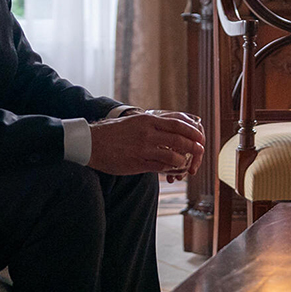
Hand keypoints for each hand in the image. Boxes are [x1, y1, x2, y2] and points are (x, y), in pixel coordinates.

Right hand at [88, 110, 205, 177]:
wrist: (90, 143)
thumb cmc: (113, 132)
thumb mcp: (135, 121)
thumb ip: (152, 125)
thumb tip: (171, 128)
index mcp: (148, 120)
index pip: (178, 124)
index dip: (193, 131)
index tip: (200, 137)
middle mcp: (147, 132)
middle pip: (179, 140)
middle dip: (194, 147)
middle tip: (200, 152)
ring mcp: (143, 148)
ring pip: (173, 156)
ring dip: (184, 161)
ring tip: (187, 164)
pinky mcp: (137, 163)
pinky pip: (160, 167)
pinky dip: (171, 170)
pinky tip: (174, 171)